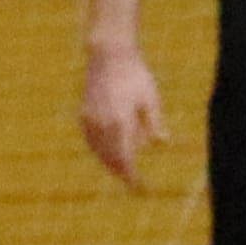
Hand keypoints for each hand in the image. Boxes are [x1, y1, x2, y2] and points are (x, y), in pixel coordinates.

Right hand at [81, 46, 163, 185]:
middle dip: (121, 173)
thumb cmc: (136, 76)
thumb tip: (162, 143)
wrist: (108, 56)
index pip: (125, 158)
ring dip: (109, 164)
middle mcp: (101, 123)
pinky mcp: (84, 113)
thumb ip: (153, 124)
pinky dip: (98, 151)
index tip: (139, 188)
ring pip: (97, 150)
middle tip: (133, 184)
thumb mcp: (151, 99)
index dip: (131, 176)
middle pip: (110, 158)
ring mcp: (89, 119)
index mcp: (120, 122)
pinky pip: (90, 140)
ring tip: (121, 173)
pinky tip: (107, 154)